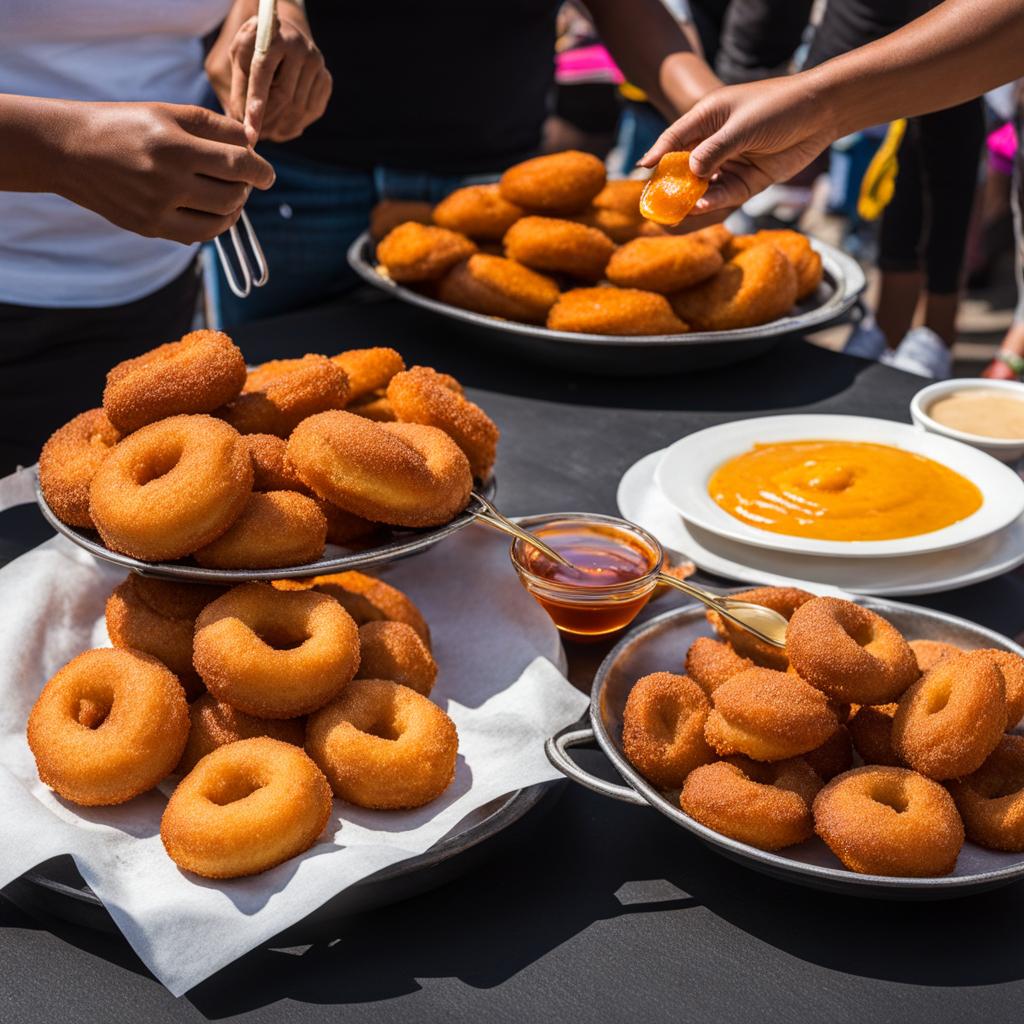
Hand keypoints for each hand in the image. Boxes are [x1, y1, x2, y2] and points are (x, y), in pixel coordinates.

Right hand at [57, 102, 274, 242]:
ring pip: (219, 221)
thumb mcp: (166, 113)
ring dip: (234, 209)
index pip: (237, 164)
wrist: (68, 149)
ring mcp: (157, 209)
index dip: (260, 170)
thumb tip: (253, 144)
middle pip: (232, 195)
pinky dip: (212, 223)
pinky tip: (209, 208)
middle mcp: (167, 181)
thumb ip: (213, 127)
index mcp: (173, 146)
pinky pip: (197, 235)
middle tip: (243, 179)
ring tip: (230, 194)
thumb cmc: (122, 124)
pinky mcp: (149, 227)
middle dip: (247, 188)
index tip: (268, 174)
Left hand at [207, 10, 331, 142]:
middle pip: (285, 96)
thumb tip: (241, 121)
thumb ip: (239, 86)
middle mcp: (300, 48)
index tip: (250, 132)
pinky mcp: (326, 78)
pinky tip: (284, 127)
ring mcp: (317, 64)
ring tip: (268, 133)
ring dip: (282, 127)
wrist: (284, 33)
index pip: (263, 74)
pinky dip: (297, 124)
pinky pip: (313, 111)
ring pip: (300, 108)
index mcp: (273, 36)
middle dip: (268, 121)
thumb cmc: (256, 47)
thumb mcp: (239, 57)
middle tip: (256, 136)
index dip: (255, 105)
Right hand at [639, 75, 836, 214]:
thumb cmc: (779, 107)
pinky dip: (713, 201)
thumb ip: (715, 150)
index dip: (658, 152)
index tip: (642, 169)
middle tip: (656, 201)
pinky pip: (724, 194)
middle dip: (671, 183)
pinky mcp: (747, 180)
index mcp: (708, 117)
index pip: (675, 137)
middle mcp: (715, 141)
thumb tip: (691, 173)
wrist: (821, 113)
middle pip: (685, 165)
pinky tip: (702, 206)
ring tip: (677, 211)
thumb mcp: (742, 126)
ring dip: (691, 197)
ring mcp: (730, 162)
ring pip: (703, 185)